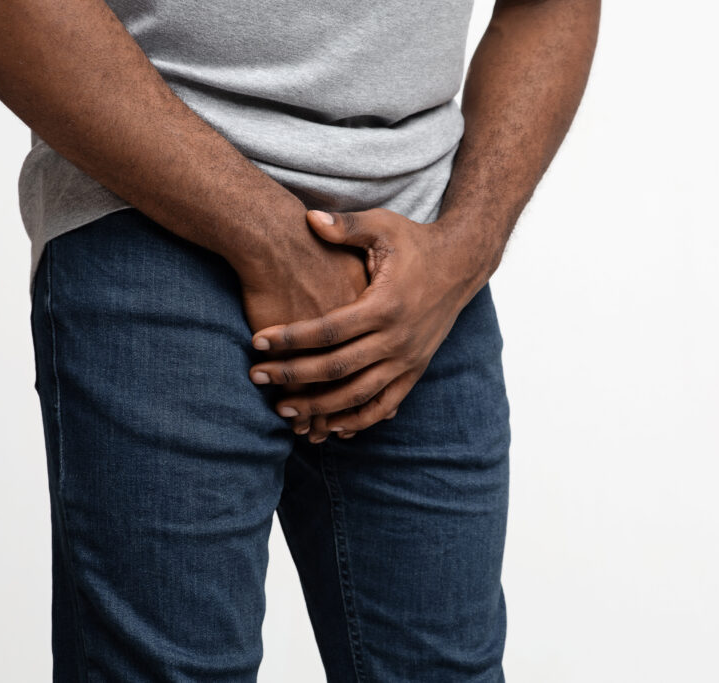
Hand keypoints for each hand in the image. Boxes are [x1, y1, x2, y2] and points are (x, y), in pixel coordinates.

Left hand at [247, 207, 489, 441]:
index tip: (258, 343)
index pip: (328, 330)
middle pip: (337, 368)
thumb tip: (309, 219)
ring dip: (319, 407)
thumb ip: (346, 225)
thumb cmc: (415, 242)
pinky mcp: (415, 371)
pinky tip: (329, 428)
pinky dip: (357, 420)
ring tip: (283, 410)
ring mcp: (408, 359)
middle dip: (293, 376)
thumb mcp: (383, 226)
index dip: (290, 338)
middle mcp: (398, 338)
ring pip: (358, 395)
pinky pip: (384, 406)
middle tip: (257, 378)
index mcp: (385, 305)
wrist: (461, 263)